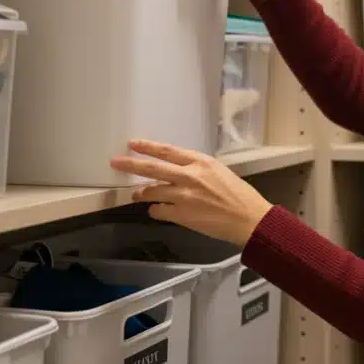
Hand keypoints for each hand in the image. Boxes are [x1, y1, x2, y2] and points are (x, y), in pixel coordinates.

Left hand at [109, 139, 272, 247]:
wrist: (249, 219)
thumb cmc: (240, 195)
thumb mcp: (220, 173)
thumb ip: (198, 171)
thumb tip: (179, 173)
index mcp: (201, 162)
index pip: (168, 151)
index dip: (148, 147)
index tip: (133, 144)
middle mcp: (190, 176)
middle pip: (153, 168)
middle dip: (131, 164)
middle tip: (115, 162)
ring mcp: (183, 196)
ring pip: (152, 191)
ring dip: (141, 193)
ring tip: (137, 194)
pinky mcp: (181, 215)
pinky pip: (158, 210)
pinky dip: (155, 210)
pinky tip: (157, 210)